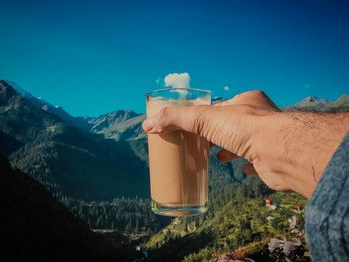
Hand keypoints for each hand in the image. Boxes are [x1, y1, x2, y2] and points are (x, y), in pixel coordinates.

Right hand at [142, 90, 348, 197]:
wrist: (282, 153)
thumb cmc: (246, 128)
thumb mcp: (204, 119)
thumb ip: (176, 119)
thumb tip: (148, 124)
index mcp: (247, 101)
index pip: (222, 105)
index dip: (207, 115)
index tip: (195, 125)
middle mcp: (261, 117)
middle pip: (233, 124)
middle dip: (217, 133)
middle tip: (202, 142)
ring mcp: (268, 138)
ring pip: (245, 141)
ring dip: (229, 147)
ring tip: (216, 155)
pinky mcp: (272, 159)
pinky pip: (257, 160)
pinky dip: (245, 163)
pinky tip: (238, 167)